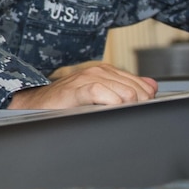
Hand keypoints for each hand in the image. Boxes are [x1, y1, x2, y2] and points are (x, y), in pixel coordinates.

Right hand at [7, 60, 157, 110]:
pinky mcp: (78, 88)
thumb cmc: (66, 103)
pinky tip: (101, 111)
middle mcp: (99, 71)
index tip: (137, 113)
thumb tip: (152, 86)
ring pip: (125, 94)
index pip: (142, 86)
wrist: (36, 105)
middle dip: (136, 107)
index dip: (145, 102)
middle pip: (137, 91)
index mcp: (107, 71)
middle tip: (122, 117)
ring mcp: (88, 78)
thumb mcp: (100, 93)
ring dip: (122, 109)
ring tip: (108, 116)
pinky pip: (103, 94)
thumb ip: (127, 88)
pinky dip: (109, 105)